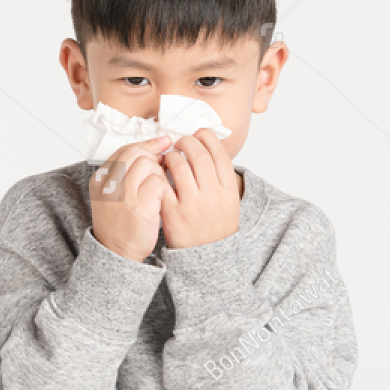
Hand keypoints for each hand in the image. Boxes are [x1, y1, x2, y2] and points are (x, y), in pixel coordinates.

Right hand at [89, 136, 173, 261]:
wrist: (117, 253)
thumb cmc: (120, 224)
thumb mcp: (113, 195)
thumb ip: (127, 173)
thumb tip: (155, 149)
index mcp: (100, 179)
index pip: (125, 150)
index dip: (146, 144)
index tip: (162, 143)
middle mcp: (108, 184)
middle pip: (137, 152)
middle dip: (154, 156)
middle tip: (162, 166)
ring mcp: (123, 195)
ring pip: (148, 164)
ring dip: (159, 173)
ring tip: (158, 188)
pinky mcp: (139, 206)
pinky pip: (158, 182)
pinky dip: (164, 187)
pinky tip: (161, 198)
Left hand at [158, 129, 239, 248]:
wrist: (207, 256)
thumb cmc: (216, 224)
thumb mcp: (229, 200)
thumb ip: (221, 176)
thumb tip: (209, 146)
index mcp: (228, 190)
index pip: (219, 153)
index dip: (207, 137)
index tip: (199, 133)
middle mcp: (213, 195)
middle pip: (199, 155)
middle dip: (187, 141)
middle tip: (181, 141)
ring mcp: (192, 204)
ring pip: (179, 165)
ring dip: (172, 155)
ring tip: (170, 156)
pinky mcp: (174, 213)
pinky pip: (162, 184)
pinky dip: (159, 172)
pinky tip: (160, 171)